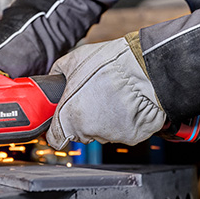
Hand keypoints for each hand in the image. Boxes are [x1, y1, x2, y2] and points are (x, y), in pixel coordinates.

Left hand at [46, 33, 165, 148]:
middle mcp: (88, 132)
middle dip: (83, 118)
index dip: (57, 127)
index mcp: (68, 118)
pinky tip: (125, 103)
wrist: (144, 67)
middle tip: (92, 97)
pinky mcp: (132, 137)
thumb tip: (55, 76)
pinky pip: (123, 131)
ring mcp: (111, 136)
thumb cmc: (110, 64)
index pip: (55, 138)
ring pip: (102, 131)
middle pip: (80, 133)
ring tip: (111, 96)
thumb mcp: (73, 60)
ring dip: (104, 118)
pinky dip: (123, 120)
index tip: (62, 118)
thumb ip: (58, 73)